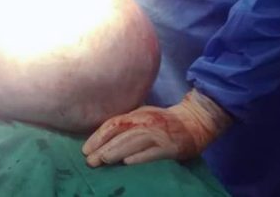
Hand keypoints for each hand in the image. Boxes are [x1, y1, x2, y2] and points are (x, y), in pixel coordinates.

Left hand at [82, 91, 231, 166]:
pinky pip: (153, 152)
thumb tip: (102, 138)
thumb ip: (126, 125)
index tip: (85, 149)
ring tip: (103, 161)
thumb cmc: (163, 122)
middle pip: (121, 133)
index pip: (113, 124)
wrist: (195, 121)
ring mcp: (158, 134)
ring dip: (117, 151)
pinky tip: (128, 163)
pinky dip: (140, 157)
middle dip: (103, 147)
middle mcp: (145, 122)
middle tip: (89, 160)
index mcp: (137, 115)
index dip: (98, 136)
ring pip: (134, 141)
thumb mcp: (143, 117)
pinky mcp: (170, 146)